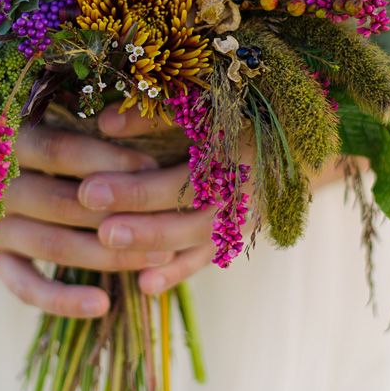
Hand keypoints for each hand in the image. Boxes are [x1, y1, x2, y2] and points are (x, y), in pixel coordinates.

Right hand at [0, 123, 174, 318]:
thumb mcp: (47, 119)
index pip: (58, 150)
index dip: (108, 160)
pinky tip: (102, 305)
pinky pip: (27, 287)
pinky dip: (64, 300)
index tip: (152, 168)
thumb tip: (148, 144)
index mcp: (5, 141)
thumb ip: (85, 123)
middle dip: (121, 213)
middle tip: (170, 221)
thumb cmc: (32, 140)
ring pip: (53, 245)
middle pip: (62, 202)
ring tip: (159, 257)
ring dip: (108, 255)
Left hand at [86, 103, 356, 295]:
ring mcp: (242, 217)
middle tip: (98, 228)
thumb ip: (155, 113)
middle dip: (142, 225)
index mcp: (234, 152)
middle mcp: (242, 190)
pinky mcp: (239, 234)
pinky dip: (178, 273)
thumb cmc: (241, 111)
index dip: (136, 187)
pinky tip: (144, 287)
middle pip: (189, 216)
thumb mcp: (205, 103)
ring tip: (108, 247)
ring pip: (197, 240)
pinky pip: (208, 258)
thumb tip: (104, 123)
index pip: (180, 178)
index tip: (89, 190)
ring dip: (154, 248)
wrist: (300, 140)